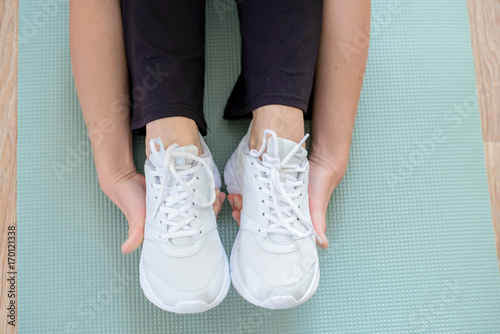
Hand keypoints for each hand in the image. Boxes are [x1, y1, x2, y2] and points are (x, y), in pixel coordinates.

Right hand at [101, 168, 225, 254]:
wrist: (123, 180)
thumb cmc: (130, 201)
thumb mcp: (135, 218)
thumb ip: (134, 233)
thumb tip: (126, 250)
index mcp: (170, 227)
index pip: (192, 229)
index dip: (205, 222)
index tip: (214, 210)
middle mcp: (175, 216)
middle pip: (198, 215)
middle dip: (211, 208)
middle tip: (218, 197)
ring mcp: (176, 203)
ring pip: (197, 203)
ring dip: (208, 198)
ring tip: (216, 191)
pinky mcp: (175, 191)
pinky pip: (191, 191)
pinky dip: (199, 188)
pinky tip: (207, 184)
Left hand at [227, 155, 347, 248]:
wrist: (324, 160)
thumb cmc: (321, 184)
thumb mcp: (317, 203)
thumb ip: (318, 222)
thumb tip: (323, 244)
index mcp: (288, 216)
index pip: (267, 226)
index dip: (252, 225)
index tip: (240, 218)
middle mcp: (281, 206)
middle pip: (257, 213)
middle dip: (244, 211)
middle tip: (235, 206)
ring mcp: (277, 194)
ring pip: (255, 200)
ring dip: (243, 200)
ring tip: (236, 196)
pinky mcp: (275, 181)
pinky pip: (258, 185)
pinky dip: (249, 186)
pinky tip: (241, 185)